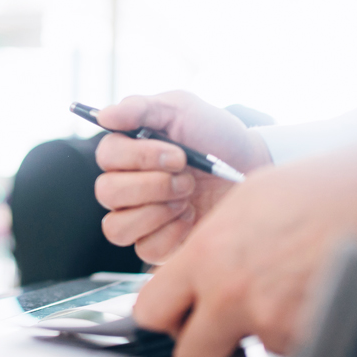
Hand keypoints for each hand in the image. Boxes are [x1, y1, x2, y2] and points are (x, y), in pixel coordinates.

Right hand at [94, 92, 272, 262]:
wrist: (252, 168)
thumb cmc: (216, 136)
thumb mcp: (183, 109)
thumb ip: (141, 108)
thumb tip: (103, 115)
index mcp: (127, 151)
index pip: (107, 156)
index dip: (139, 157)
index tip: (178, 155)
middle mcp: (125, 185)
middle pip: (107, 193)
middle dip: (153, 185)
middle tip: (188, 178)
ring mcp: (138, 217)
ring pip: (116, 227)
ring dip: (156, 211)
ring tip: (187, 197)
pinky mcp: (157, 244)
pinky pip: (146, 249)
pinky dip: (171, 233)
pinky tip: (190, 216)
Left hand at [133, 132, 356, 356]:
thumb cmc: (316, 192)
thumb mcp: (240, 206)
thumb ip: (208, 250)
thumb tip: (192, 278)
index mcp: (203, 256)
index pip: (150, 311)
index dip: (166, 320)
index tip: (180, 319)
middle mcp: (228, 293)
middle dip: (207, 351)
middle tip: (226, 335)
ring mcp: (269, 320)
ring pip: (251, 355)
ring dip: (265, 337)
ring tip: (291, 295)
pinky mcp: (308, 338)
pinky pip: (293, 354)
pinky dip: (302, 337)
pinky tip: (315, 300)